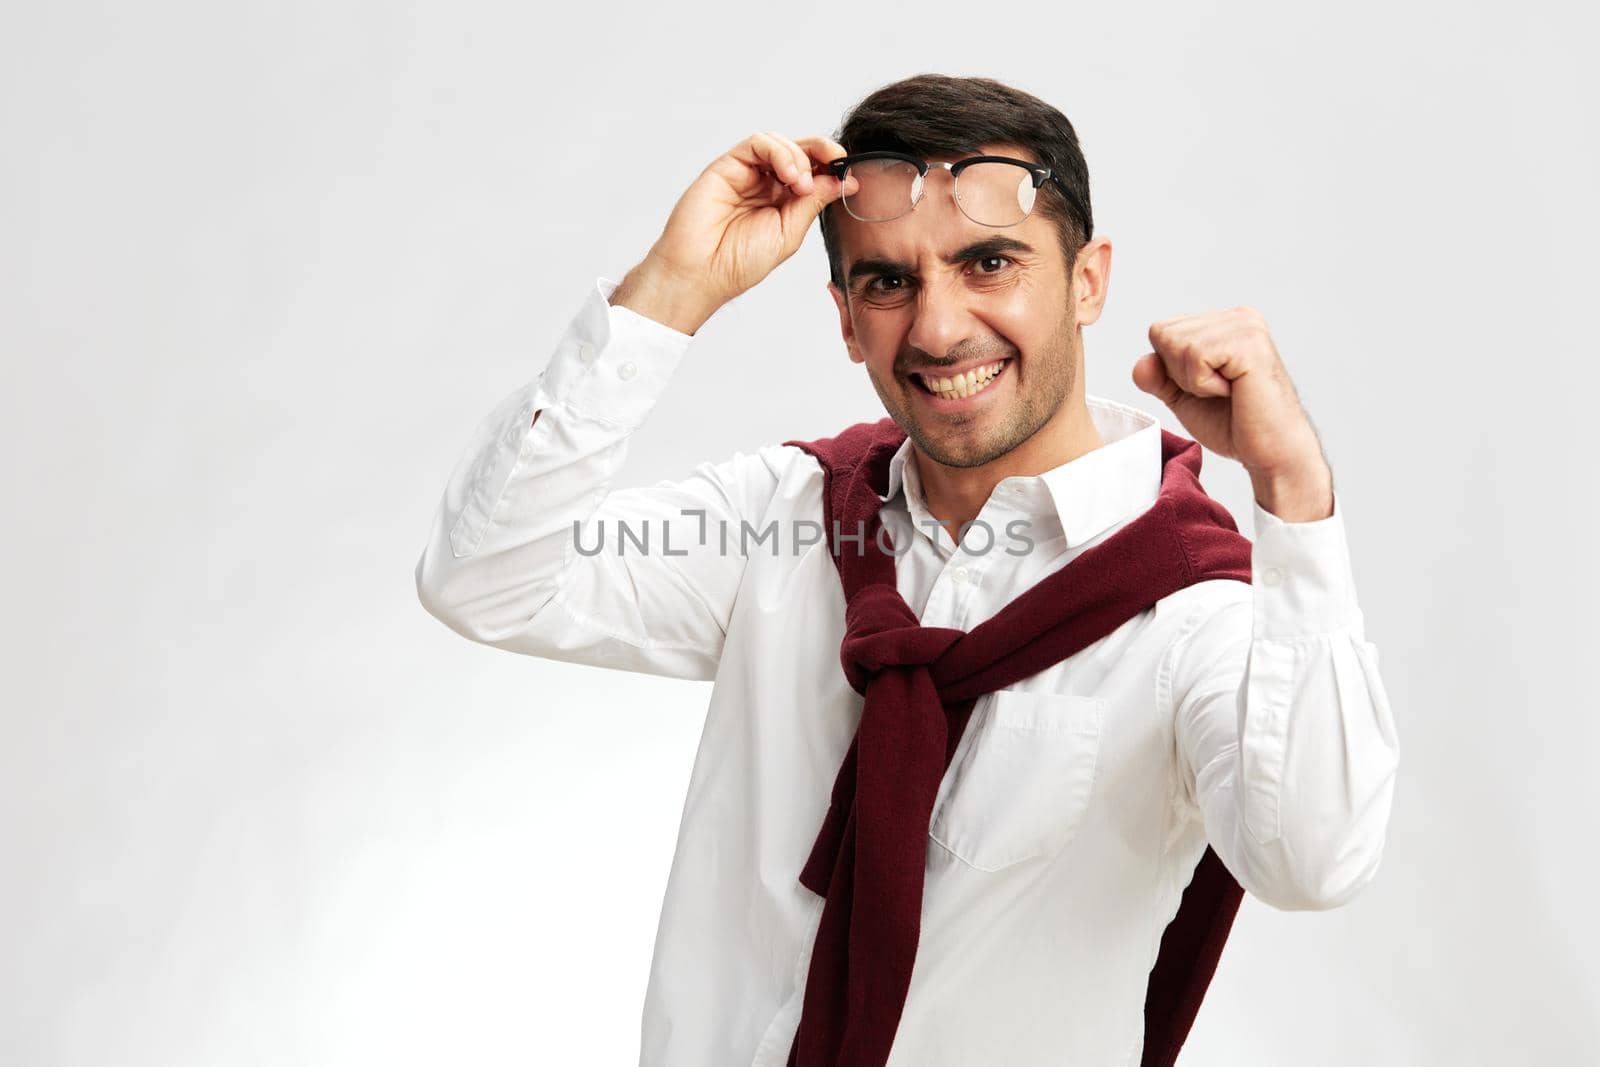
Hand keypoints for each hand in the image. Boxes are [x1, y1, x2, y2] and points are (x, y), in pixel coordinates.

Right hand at [613, 131, 857, 334]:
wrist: (702, 272)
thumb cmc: (738, 262)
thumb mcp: (789, 233)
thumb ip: (813, 202)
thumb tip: (844, 180)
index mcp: (783, 202)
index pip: (812, 172)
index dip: (831, 167)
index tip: (849, 174)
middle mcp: (765, 184)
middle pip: (799, 151)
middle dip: (822, 152)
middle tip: (836, 162)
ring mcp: (746, 174)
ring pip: (780, 143)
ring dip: (799, 157)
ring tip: (801, 185)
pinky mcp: (728, 165)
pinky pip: (757, 143)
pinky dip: (779, 152)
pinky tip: (789, 175)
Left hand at [1132, 307, 1333, 520]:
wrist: (1269, 452)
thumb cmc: (1234, 425)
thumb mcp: (1184, 398)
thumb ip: (1160, 378)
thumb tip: (1141, 364)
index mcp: (1222, 324)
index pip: (1161, 331)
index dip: (1171, 369)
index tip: (1208, 387)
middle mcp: (1236, 317)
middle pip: (1164, 334)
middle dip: (1180, 374)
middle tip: (1219, 392)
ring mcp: (1245, 326)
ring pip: (1177, 344)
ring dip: (1194, 381)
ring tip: (1228, 392)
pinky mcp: (1249, 343)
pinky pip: (1195, 356)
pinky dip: (1204, 384)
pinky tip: (1234, 391)